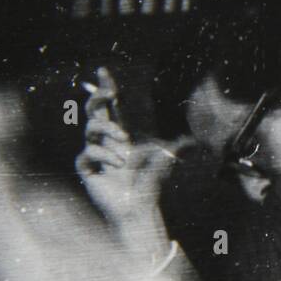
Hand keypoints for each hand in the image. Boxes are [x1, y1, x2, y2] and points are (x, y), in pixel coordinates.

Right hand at [74, 67, 186, 258]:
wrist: (139, 210)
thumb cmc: (149, 186)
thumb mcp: (164, 163)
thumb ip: (174, 149)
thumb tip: (193, 139)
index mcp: (119, 135)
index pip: (110, 107)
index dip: (106, 88)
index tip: (104, 71)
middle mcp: (105, 142)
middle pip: (94, 113)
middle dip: (99, 99)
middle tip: (109, 94)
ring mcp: (95, 156)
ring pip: (91, 132)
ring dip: (109, 134)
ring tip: (125, 148)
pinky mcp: (88, 171)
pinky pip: (87, 155)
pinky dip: (103, 155)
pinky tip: (118, 163)